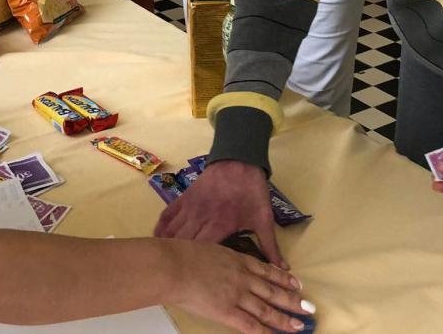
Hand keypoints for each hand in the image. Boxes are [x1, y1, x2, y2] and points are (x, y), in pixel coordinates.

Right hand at [155, 160, 285, 268]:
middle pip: (183, 244)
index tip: (192, 282)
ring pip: (172, 231)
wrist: (239, 160)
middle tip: (174, 277)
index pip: (202, 252)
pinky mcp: (184, 198)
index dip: (195, 268)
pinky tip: (158, 240)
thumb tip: (284, 270)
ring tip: (163, 264)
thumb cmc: (251, 191)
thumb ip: (271, 245)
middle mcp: (200, 218)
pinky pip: (167, 216)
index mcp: (220, 225)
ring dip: (167, 247)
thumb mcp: (264, 219)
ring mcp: (189, 207)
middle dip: (179, 262)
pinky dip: (161, 229)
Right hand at [167, 238, 312, 333]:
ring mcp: (237, 295)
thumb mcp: (209, 246)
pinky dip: (265, 332)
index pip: (267, 270)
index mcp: (238, 259)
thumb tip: (224, 261)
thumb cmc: (185, 253)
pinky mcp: (227, 312)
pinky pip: (250, 325)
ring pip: (266, 309)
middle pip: (273, 290)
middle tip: (308, 308)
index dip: (283, 277)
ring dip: (285, 318)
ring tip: (299, 325)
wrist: (175, 265)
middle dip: (292, 300)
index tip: (297, 283)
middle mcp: (243, 277)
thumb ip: (221, 256)